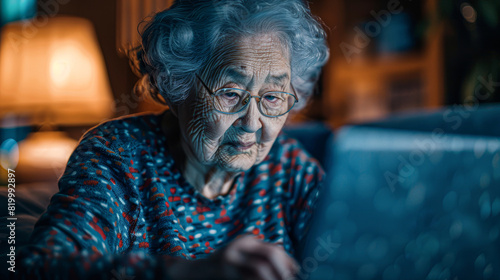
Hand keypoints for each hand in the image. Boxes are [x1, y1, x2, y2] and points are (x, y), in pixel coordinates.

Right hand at [166, 235, 298, 279]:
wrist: (194, 272)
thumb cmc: (223, 267)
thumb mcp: (242, 256)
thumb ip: (260, 255)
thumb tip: (289, 265)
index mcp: (245, 241)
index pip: (272, 249)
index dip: (287, 261)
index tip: (296, 272)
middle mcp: (238, 247)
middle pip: (269, 255)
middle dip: (283, 269)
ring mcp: (229, 260)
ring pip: (260, 269)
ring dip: (273, 278)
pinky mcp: (224, 272)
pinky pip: (248, 279)